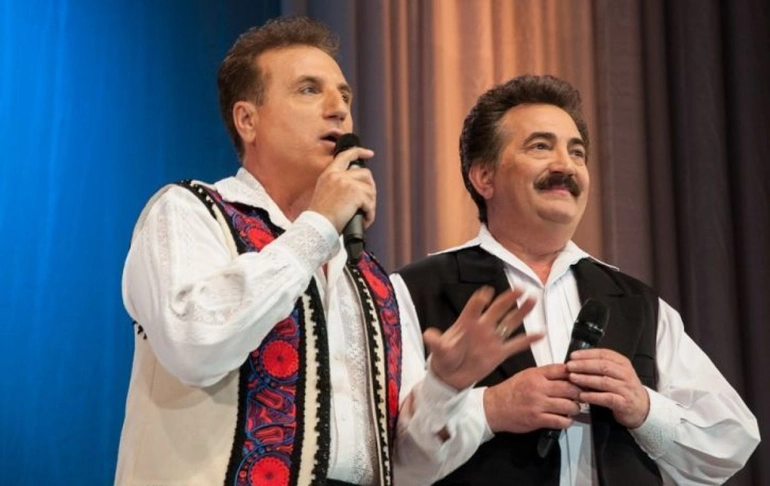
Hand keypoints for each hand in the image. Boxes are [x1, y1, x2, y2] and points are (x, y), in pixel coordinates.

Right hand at [308, 146, 375, 232]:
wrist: (317, 225)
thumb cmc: (320, 216)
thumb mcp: (325, 193)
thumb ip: (337, 185)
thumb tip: (357, 186)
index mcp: (329, 174)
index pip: (345, 156)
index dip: (359, 152)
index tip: (369, 153)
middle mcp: (338, 175)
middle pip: (365, 174)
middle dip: (370, 188)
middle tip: (368, 202)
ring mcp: (347, 183)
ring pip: (370, 189)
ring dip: (370, 204)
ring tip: (364, 214)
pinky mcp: (355, 193)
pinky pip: (370, 203)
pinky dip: (370, 214)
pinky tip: (364, 220)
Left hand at [424, 286, 540, 390]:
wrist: (451, 377)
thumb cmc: (443, 359)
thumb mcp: (439, 351)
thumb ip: (437, 342)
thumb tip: (428, 334)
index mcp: (466, 323)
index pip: (473, 307)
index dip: (480, 300)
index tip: (486, 292)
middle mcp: (481, 327)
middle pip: (497, 309)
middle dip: (507, 299)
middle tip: (519, 288)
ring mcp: (492, 339)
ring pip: (509, 322)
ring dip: (521, 311)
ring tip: (532, 299)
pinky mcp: (499, 352)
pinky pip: (516, 344)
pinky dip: (528, 339)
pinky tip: (540, 333)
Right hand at [483, 364, 582, 432]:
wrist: (493, 407)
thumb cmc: (510, 391)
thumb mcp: (526, 375)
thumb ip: (545, 374)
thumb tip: (566, 373)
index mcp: (536, 374)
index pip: (562, 370)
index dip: (575, 374)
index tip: (580, 378)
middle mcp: (538, 388)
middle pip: (570, 388)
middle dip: (579, 392)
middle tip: (581, 394)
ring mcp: (538, 405)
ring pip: (568, 406)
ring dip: (575, 408)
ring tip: (574, 408)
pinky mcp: (537, 419)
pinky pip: (561, 421)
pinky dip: (567, 421)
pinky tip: (565, 418)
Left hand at [566, 348, 649, 427]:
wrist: (642, 407)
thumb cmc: (624, 388)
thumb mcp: (616, 372)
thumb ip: (600, 365)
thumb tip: (577, 361)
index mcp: (622, 363)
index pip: (603, 354)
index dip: (587, 354)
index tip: (573, 356)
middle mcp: (625, 374)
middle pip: (603, 366)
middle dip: (584, 365)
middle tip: (570, 366)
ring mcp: (625, 388)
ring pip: (604, 381)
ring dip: (586, 379)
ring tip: (572, 378)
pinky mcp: (624, 403)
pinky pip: (607, 398)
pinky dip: (593, 396)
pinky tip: (583, 395)